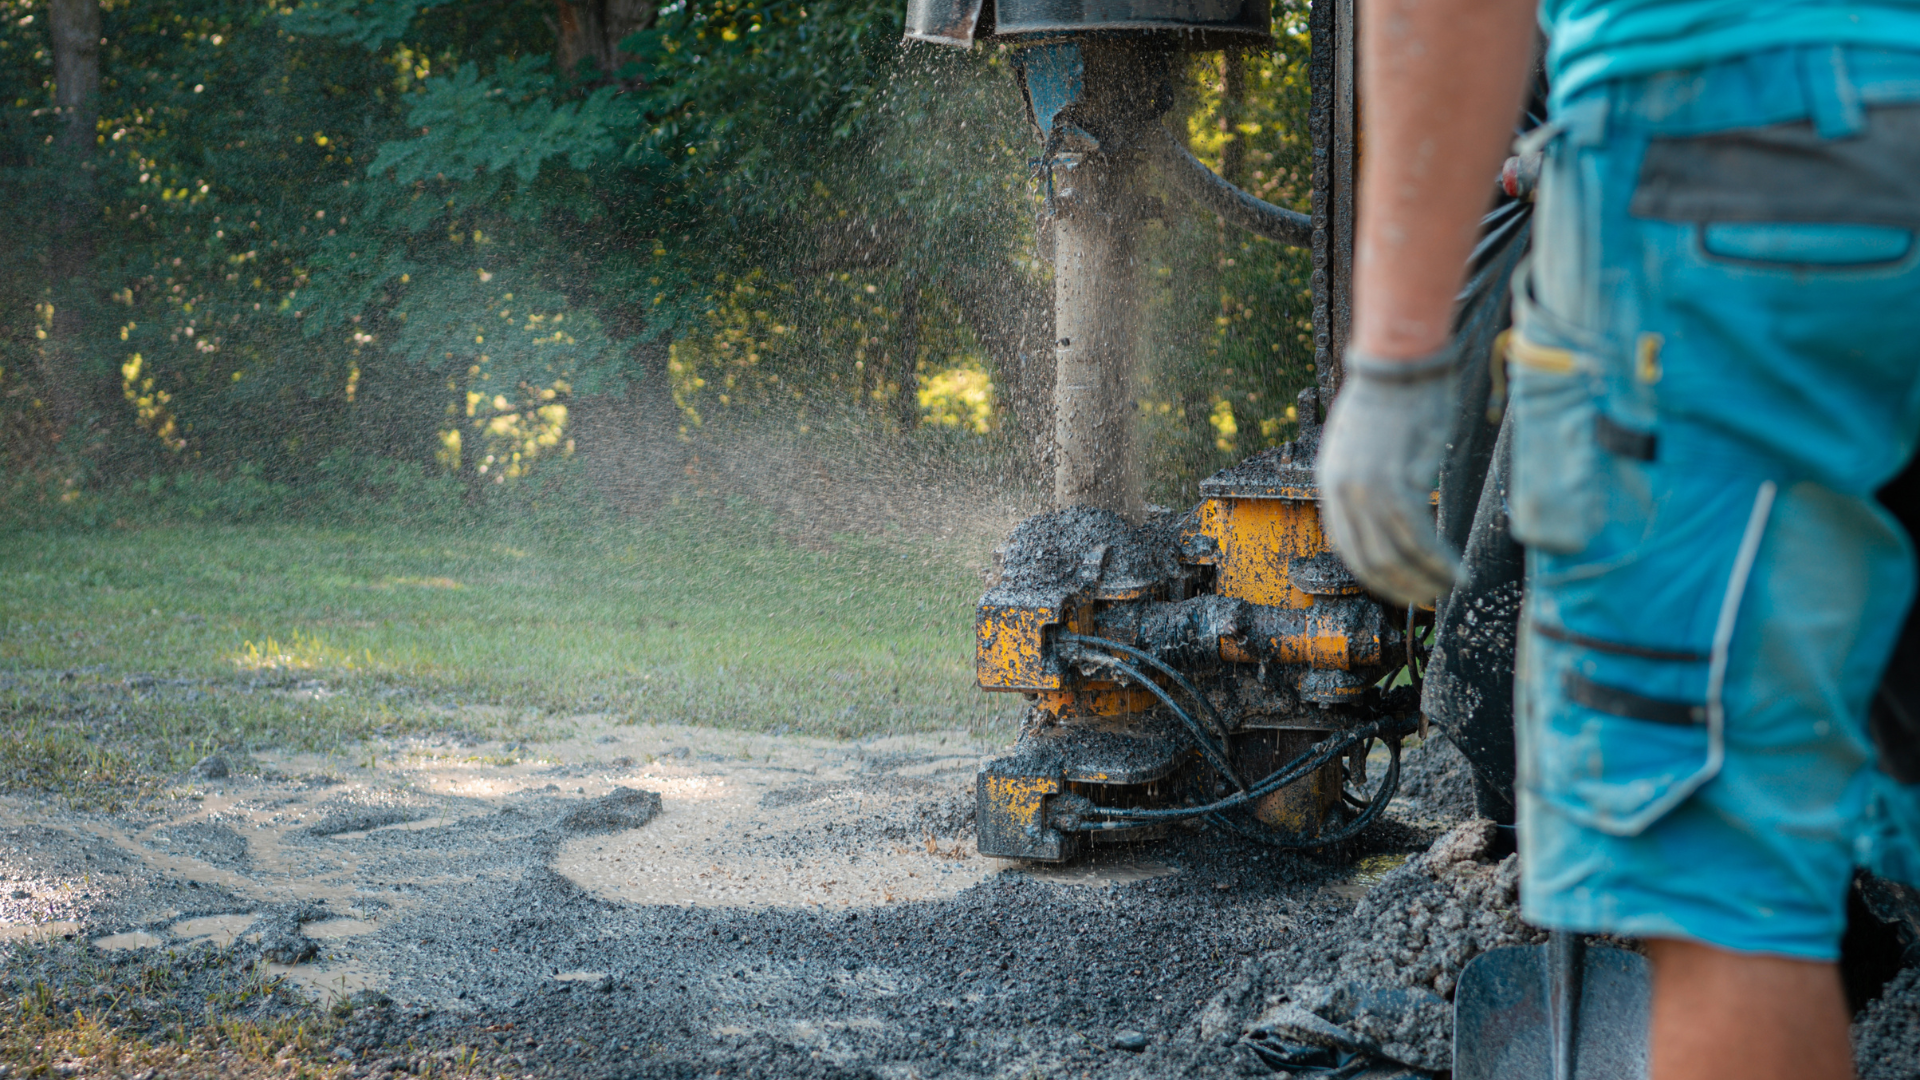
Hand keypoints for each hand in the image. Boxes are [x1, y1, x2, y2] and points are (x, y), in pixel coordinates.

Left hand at [1315, 348, 1462, 604]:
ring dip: (1424, 579)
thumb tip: (1390, 510)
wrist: (1400, 362)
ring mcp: (1367, 489)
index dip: (1374, 574)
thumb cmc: (1393, 395)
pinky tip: (1455, 570)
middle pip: (1369, 558)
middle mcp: (1341, 491)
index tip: (1400, 586)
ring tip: (1449, 588)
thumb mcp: (1363, 443)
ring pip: (1395, 555)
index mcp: (1329, 482)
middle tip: (1428, 598)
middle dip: (1400, 586)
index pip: (1346, 546)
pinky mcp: (1398, 483)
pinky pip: (1418, 538)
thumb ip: (1367, 479)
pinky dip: (1438, 561)